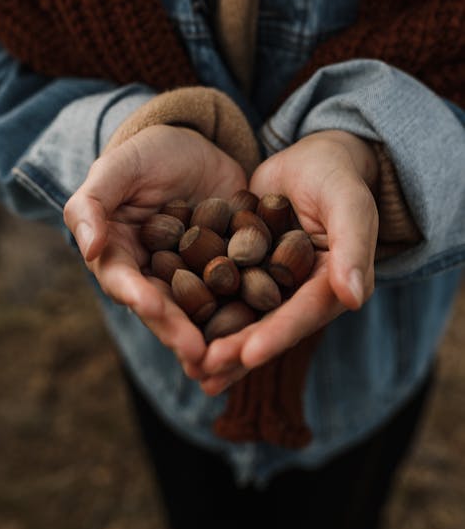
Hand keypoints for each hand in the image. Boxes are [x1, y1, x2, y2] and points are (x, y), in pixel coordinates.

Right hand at [63, 124, 246, 369]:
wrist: (195, 145)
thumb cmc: (146, 154)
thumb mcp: (116, 170)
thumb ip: (92, 205)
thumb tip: (87, 250)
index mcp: (121, 256)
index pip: (124, 281)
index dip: (136, 294)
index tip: (150, 306)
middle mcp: (155, 275)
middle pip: (164, 308)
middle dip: (178, 331)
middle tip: (196, 352)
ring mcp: (194, 276)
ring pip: (201, 310)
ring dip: (212, 335)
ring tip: (228, 357)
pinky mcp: (229, 268)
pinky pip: (238, 290)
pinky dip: (248, 310)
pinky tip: (264, 327)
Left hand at [199, 130, 378, 394]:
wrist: (311, 160)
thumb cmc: (337, 178)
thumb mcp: (350, 205)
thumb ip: (354, 246)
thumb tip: (353, 298)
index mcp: (331, 288)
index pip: (303, 315)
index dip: (277, 336)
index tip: (248, 355)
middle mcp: (300, 295)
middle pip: (268, 326)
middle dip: (237, 351)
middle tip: (205, 369)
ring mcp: (271, 285)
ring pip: (243, 319)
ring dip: (217, 344)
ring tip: (189, 368)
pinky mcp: (245, 270)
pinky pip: (223, 293)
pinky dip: (202, 309)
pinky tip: (175, 326)